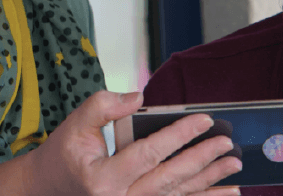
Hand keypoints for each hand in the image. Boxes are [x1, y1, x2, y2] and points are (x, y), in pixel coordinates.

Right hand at [26, 90, 241, 195]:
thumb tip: (138, 96)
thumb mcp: (75, 124)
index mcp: (103, 178)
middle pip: (170, 178)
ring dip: (210, 182)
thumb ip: (104, 105)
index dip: (179, 134)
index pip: (150, 152)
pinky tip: (226, 194)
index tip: (205, 119)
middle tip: (228, 143)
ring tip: (234, 167)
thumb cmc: (65, 155)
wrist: (47, 190)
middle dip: (203, 159)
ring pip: (177, 195)